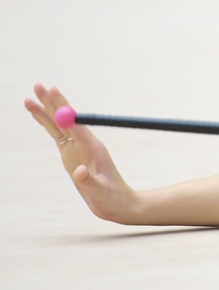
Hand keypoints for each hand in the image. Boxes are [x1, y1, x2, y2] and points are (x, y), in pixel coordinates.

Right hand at [24, 84, 138, 223]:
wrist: (118, 205)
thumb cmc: (112, 199)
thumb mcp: (101, 192)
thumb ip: (89, 182)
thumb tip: (78, 172)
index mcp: (93, 148)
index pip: (75, 123)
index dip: (63, 107)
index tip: (53, 90)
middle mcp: (85, 145)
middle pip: (66, 119)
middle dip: (51, 102)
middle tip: (37, 85)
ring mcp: (78, 149)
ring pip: (59, 126)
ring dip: (45, 112)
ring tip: (29, 99)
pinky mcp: (72, 156)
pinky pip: (58, 136)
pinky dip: (47, 125)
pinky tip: (39, 116)